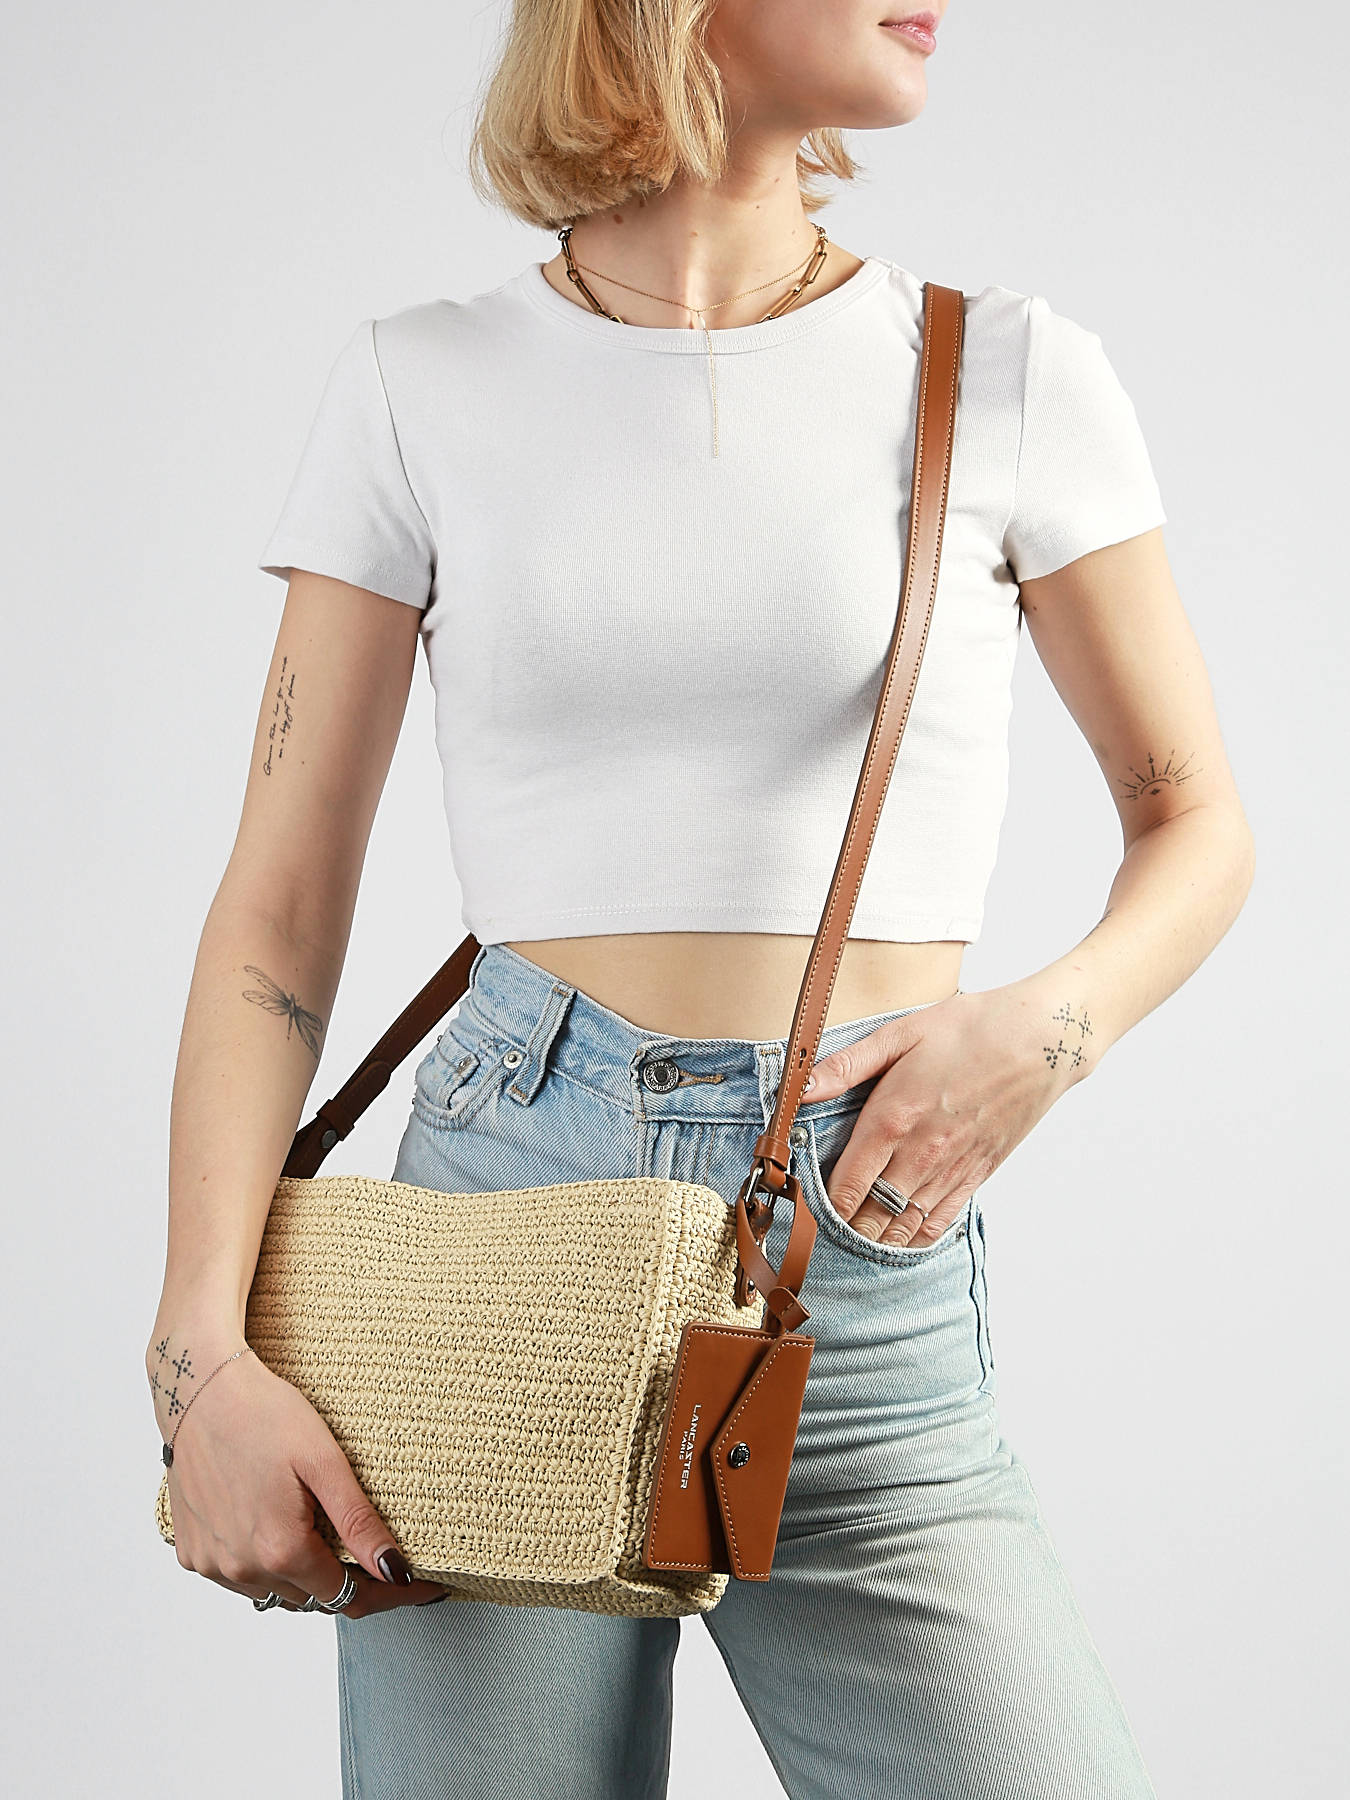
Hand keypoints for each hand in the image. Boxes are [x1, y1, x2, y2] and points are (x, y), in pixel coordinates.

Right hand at [147, 1322, 451, 1616]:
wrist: (199, 1390)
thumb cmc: (263, 1414)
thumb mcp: (324, 1463)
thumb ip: (359, 1523)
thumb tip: (394, 1572)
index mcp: (280, 1550)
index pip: (348, 1597)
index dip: (388, 1592)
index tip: (420, 1585)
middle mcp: (241, 1569)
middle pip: (312, 1598)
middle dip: (350, 1582)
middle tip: (378, 1553)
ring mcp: (212, 1564)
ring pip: (275, 1592)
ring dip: (304, 1576)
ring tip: (328, 1539)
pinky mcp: (192, 1552)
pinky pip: (239, 1577)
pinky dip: (265, 1566)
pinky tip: (278, 1531)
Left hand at [801, 981, 1093, 1247]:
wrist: (1044, 1040)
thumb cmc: (970, 1028)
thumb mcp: (901, 1033)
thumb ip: (848, 1064)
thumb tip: (800, 1085)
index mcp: (893, 1118)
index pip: (846, 1184)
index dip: (820, 1207)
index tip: (803, 1213)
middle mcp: (921, 1153)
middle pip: (871, 1215)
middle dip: (843, 1230)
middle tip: (820, 1236)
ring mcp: (952, 1169)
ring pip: (904, 1226)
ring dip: (876, 1241)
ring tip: (852, 1244)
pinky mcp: (979, 1174)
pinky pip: (941, 1222)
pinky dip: (916, 1239)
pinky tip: (900, 1242)